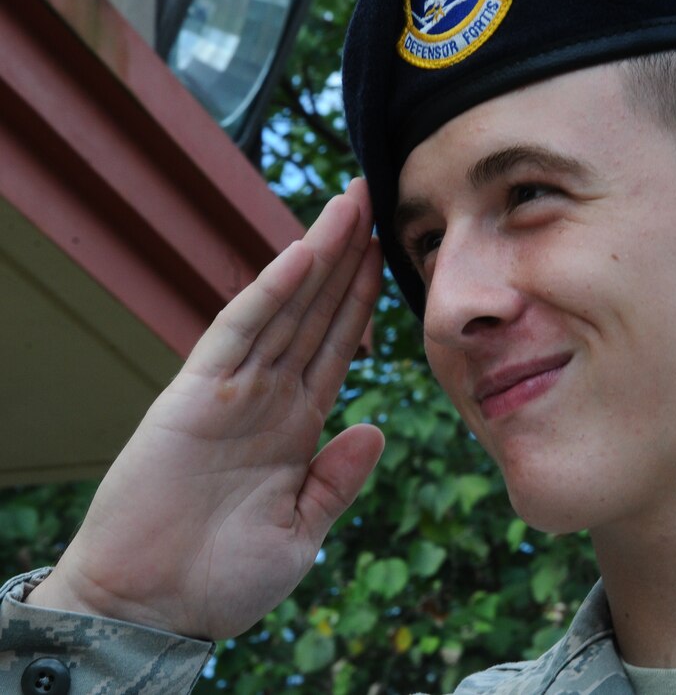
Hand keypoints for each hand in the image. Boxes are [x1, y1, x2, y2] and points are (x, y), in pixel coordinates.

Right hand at [28, 180, 384, 639]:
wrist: (154, 612)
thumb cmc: (224, 579)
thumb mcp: (303, 531)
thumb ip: (338, 478)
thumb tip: (377, 429)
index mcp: (297, 426)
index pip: (339, 346)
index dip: (363, 298)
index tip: (390, 253)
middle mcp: (268, 397)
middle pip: (315, 311)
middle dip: (346, 256)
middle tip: (372, 197)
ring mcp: (232, 391)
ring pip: (284, 308)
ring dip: (318, 255)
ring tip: (348, 205)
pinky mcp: (193, 394)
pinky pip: (238, 332)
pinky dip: (268, 293)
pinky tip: (301, 254)